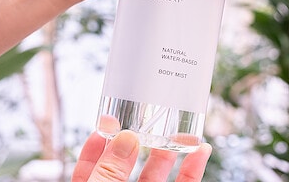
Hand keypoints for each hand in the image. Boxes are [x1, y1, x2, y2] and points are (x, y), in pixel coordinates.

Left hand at [72, 130, 211, 181]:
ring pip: (158, 173)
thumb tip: (125, 138)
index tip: (108, 119)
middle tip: (149, 115)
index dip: (96, 142)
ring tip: (179, 128)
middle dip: (139, 137)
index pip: (89, 166)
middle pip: (128, 163)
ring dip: (169, 149)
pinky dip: (193, 169)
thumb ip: (108, 173)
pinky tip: (199, 150)